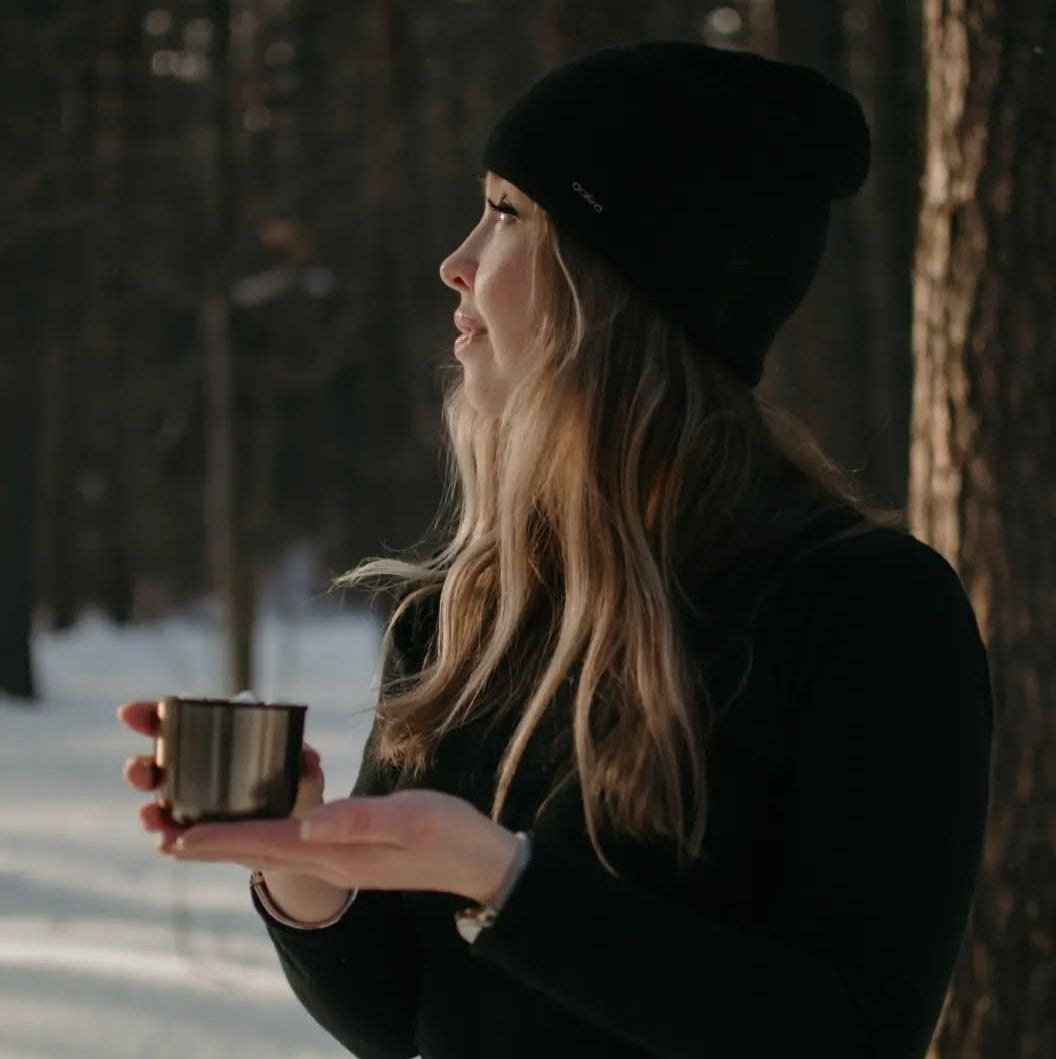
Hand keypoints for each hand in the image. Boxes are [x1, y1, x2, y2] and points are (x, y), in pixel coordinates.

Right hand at [117, 699, 324, 855]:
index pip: (177, 723)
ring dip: (148, 809)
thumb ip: (304, 764)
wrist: (296, 832)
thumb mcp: (303, 773)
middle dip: (140, 767)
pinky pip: (175, 840)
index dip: (151, 715)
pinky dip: (169, 841)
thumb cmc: (294, 786)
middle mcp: (194, 772)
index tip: (130, 712)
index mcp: (215, 742)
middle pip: (156, 765)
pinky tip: (167, 843)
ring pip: (157, 805)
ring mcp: (190, 806)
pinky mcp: (196, 838)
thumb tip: (309, 759)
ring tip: (149, 814)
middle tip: (138, 769)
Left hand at [118, 700, 521, 904]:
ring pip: (273, 850)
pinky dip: (264, 836)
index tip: (175, 836)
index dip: (221, 838)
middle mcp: (332, 859)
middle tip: (164, 838)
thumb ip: (360, 820)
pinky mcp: (351, 851)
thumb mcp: (410, 818)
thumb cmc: (448, 834)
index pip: (268, 842)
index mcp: (340, 850)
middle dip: (212, 845)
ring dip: (232, 842)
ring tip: (194, 836)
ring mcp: (341, 858)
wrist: (478, 862)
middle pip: (260, 851)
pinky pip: (293, 844)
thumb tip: (307, 821)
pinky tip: (259, 827)